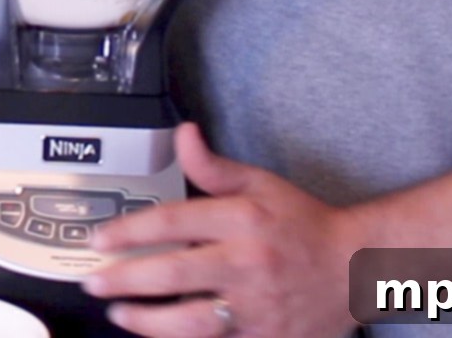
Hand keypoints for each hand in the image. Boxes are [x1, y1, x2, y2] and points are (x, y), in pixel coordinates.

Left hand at [82, 124, 365, 337]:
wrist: (357, 268)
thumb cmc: (304, 224)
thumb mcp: (260, 184)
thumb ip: (213, 166)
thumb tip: (182, 134)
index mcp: (243, 219)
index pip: (173, 222)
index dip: (129, 231)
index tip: (99, 240)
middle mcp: (248, 263)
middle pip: (174, 273)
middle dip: (125, 279)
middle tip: (94, 281)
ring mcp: (259, 306)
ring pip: (191, 320)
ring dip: (147, 320)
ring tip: (119, 314)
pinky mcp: (267, 337)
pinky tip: (159, 333)